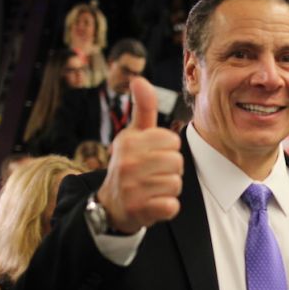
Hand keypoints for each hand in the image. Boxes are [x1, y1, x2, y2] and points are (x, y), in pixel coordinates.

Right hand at [97, 77, 182, 233]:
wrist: (110, 206)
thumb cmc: (129, 164)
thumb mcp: (132, 135)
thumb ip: (143, 108)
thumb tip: (139, 79)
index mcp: (129, 141)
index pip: (173, 140)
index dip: (168, 149)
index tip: (153, 155)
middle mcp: (127, 162)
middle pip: (177, 162)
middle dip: (170, 170)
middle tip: (152, 174)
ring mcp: (132, 188)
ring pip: (176, 183)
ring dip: (168, 188)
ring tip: (151, 188)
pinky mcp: (140, 210)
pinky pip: (171, 205)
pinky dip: (167, 207)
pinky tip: (152, 204)